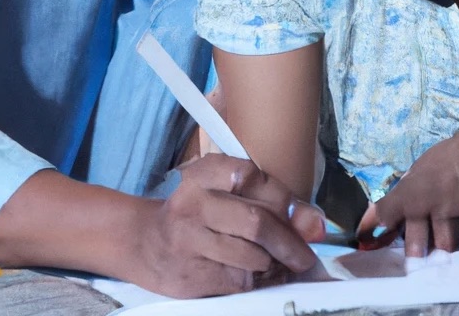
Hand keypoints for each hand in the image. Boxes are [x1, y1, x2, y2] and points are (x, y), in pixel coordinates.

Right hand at [126, 155, 327, 297]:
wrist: (143, 243)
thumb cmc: (196, 215)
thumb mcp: (226, 195)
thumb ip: (271, 202)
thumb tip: (315, 225)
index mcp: (203, 175)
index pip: (254, 177)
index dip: (285, 200)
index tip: (303, 219)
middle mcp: (192, 204)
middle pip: (257, 222)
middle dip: (289, 243)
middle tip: (304, 257)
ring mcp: (187, 241)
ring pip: (252, 257)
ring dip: (272, 265)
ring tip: (275, 265)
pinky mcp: (189, 275)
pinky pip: (239, 282)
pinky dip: (257, 282)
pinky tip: (256, 278)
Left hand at [356, 133, 458, 257]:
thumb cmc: (443, 156)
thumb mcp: (419, 167)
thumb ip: (411, 185)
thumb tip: (403, 193)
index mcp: (406, 197)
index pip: (382, 214)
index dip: (370, 228)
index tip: (363, 238)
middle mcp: (424, 211)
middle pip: (415, 244)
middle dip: (414, 252)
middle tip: (415, 256)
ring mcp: (448, 218)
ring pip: (445, 243)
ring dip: (445, 248)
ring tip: (445, 252)